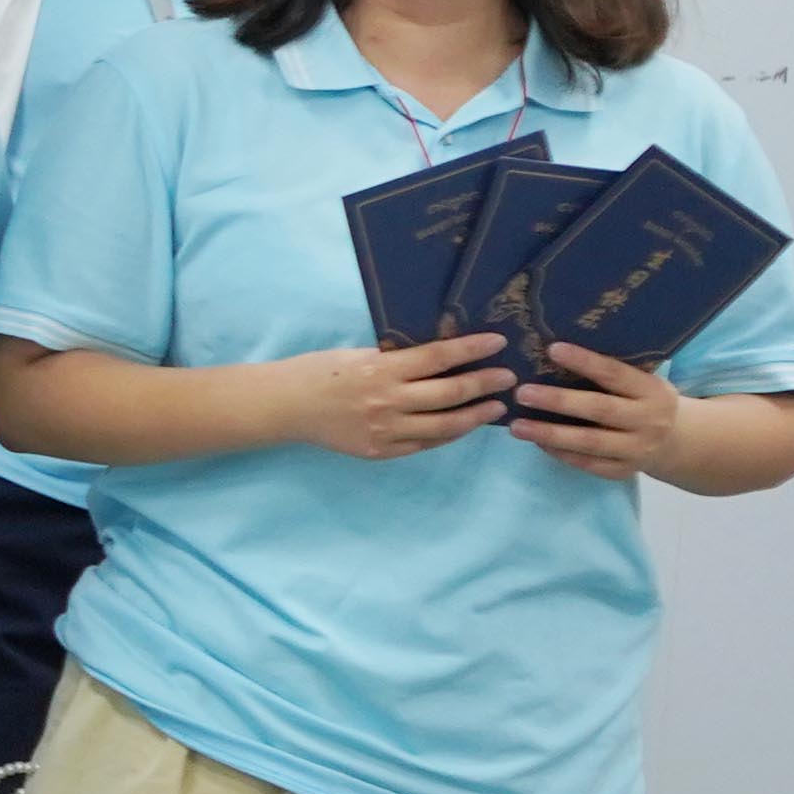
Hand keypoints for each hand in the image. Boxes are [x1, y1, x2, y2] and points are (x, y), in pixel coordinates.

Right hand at [284, 329, 516, 458]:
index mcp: (379, 369)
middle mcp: (386, 401)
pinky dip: (448, 434)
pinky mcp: (380, 451)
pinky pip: (425, 443)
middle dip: (485, 384)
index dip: (471, 349)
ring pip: (445, 425)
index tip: (498, 343)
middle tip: (508, 377)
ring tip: (495, 407)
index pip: (437, 357)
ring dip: (476, 415)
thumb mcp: (358, 355)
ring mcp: (384, 430)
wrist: (285, 407)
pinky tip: (462, 425)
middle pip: (449, 393)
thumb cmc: (320, 371)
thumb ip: (397, 361)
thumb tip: (442, 358)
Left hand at [506, 336, 685, 480]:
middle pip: (600, 410)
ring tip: (516, 426)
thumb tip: (555, 349)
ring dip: (550, 434)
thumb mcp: (642, 382)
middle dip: (559, 401)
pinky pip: (587, 463)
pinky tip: (536, 441)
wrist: (676, 442)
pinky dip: (559, 453)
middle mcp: (649, 421)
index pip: (616, 374)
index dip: (585, 362)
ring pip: (589, 442)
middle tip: (522, 393)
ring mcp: (637, 449)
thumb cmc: (643, 401)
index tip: (552, 349)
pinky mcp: (623, 471)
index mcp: (653, 391)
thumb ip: (612, 371)